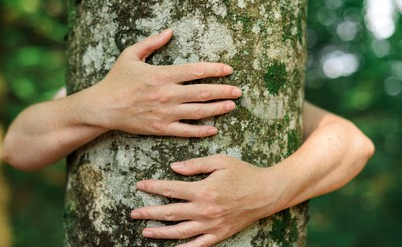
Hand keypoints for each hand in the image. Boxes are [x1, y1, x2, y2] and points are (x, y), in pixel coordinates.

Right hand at [80, 29, 241, 137]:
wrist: (103, 107)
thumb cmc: (117, 80)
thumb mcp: (130, 56)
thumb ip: (151, 43)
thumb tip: (169, 32)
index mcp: (162, 75)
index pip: (195, 71)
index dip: (214, 70)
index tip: (228, 70)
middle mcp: (167, 94)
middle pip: (202, 92)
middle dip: (223, 91)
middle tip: (238, 91)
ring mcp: (165, 113)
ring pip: (198, 112)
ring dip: (218, 109)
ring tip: (232, 106)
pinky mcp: (161, 128)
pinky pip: (186, 131)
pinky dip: (201, 131)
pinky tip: (213, 129)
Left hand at [131, 155, 286, 246]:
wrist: (267, 192)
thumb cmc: (244, 174)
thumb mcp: (220, 162)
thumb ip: (195, 165)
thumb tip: (174, 168)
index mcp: (203, 190)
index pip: (171, 190)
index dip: (153, 188)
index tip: (140, 185)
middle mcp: (204, 210)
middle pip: (170, 213)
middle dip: (149, 212)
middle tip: (134, 212)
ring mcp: (211, 225)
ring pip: (180, 232)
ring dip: (160, 232)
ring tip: (145, 231)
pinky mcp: (219, 234)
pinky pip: (198, 245)